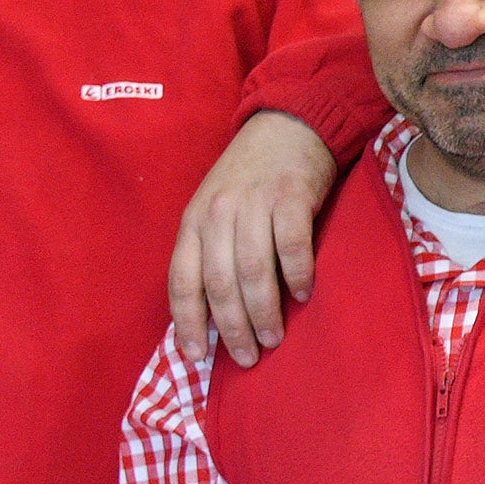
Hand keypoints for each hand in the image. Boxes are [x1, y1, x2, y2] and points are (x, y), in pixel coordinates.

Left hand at [169, 110, 341, 366]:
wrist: (287, 127)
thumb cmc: (249, 177)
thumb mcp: (215, 209)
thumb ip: (210, 250)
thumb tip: (215, 312)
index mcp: (193, 221)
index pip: (182, 280)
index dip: (188, 321)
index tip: (198, 355)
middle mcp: (218, 213)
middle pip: (219, 281)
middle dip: (232, 326)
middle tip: (247, 356)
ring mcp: (255, 204)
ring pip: (253, 270)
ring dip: (264, 311)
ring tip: (273, 337)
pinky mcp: (292, 197)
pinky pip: (292, 245)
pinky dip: (296, 275)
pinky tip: (302, 295)